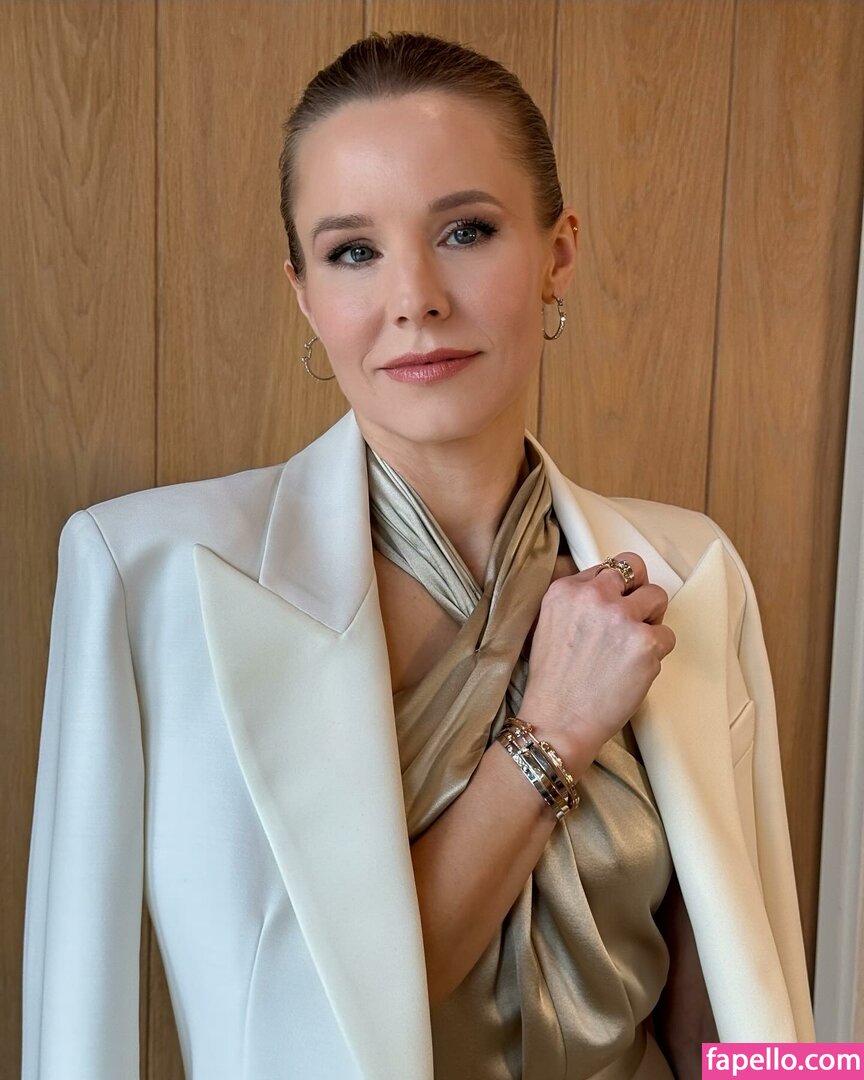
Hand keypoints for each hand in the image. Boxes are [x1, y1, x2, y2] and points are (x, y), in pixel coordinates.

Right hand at [518, 552, 674, 771]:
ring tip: (635, 645)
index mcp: (565, 589)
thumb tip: (607, 592)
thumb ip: (575, 602)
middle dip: (638, 591)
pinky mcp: (645, 642)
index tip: (611, 610)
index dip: (614, 590)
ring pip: (658, 596)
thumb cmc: (552, 682)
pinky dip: (657, 653)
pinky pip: (667, 635)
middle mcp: (593, 595)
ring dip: (652, 619)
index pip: (606, 568)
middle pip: (635, 568)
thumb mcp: (546, 625)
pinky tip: (636, 669)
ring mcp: (621, 617)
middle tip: (633, 617)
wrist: (558, 721)